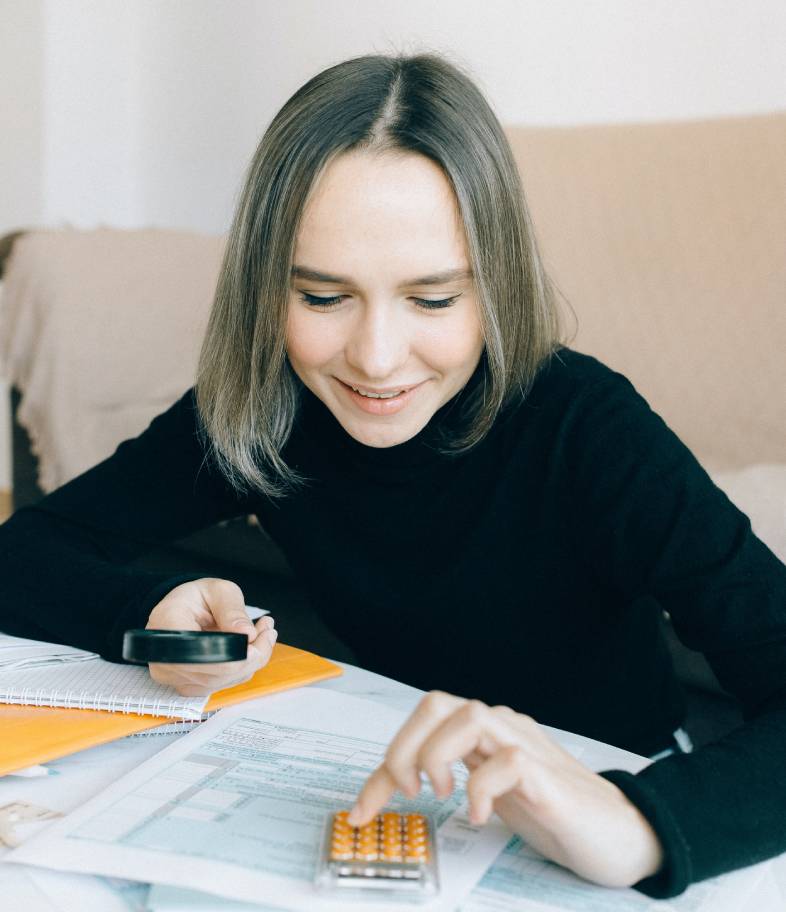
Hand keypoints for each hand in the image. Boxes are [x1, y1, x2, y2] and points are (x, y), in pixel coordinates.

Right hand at [145, 578, 276, 695]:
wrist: (182, 610)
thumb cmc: (197, 598)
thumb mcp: (218, 590)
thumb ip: (232, 610)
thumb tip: (247, 635)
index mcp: (168, 625)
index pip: (202, 653)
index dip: (235, 654)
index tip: (258, 635)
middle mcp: (165, 657)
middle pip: (215, 672)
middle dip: (251, 655)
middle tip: (268, 631)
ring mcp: (174, 676)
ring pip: (223, 681)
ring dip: (250, 661)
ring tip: (262, 634)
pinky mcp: (187, 686)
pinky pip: (222, 684)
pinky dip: (241, 668)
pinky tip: (249, 648)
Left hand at [349, 691, 663, 888]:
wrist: (620, 832)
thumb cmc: (553, 812)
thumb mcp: (489, 795)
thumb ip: (454, 779)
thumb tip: (395, 789)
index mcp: (483, 733)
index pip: (423, 724)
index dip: (383, 766)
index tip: (362, 811)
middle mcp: (502, 728)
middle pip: (438, 704)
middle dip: (404, 747)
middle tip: (405, 792)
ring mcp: (526, 747)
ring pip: (471, 715)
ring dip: (438, 755)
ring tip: (440, 794)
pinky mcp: (549, 778)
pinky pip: (510, 761)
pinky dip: (483, 787)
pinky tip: (480, 816)